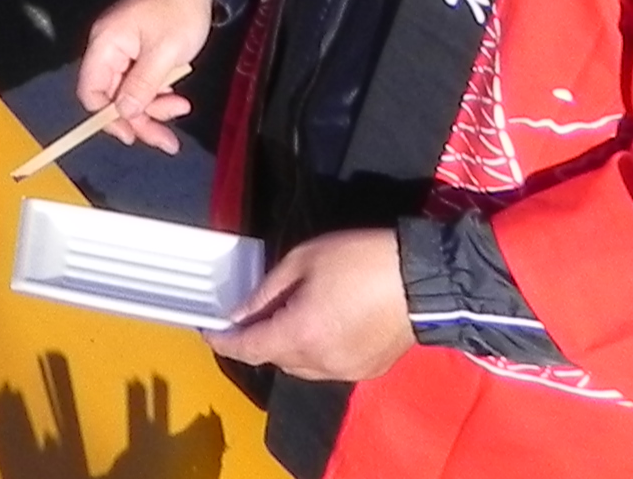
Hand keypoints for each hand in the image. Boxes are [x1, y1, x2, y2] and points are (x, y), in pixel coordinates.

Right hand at [74, 0, 213, 152]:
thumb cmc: (178, 12)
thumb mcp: (163, 53)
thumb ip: (142, 85)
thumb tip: (123, 114)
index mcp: (105, 45)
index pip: (91, 91)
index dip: (107, 118)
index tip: (133, 135)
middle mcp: (109, 50)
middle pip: (113, 97)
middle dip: (140, 119)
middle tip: (168, 139)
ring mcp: (124, 52)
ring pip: (131, 94)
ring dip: (155, 108)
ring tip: (183, 107)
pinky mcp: (140, 53)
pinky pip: (142, 83)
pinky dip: (160, 95)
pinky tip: (179, 98)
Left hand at [210, 230, 414, 381]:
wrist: (423, 280)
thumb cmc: (359, 261)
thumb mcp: (303, 261)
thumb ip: (267, 291)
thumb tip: (240, 312)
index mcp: (301, 335)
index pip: (250, 349)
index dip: (224, 343)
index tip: (209, 333)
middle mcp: (320, 363)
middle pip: (274, 359)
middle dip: (257, 340)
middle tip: (249, 314)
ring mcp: (346, 372)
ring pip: (300, 368)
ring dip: (285, 348)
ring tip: (283, 318)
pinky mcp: (366, 371)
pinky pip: (325, 368)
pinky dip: (312, 353)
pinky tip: (317, 327)